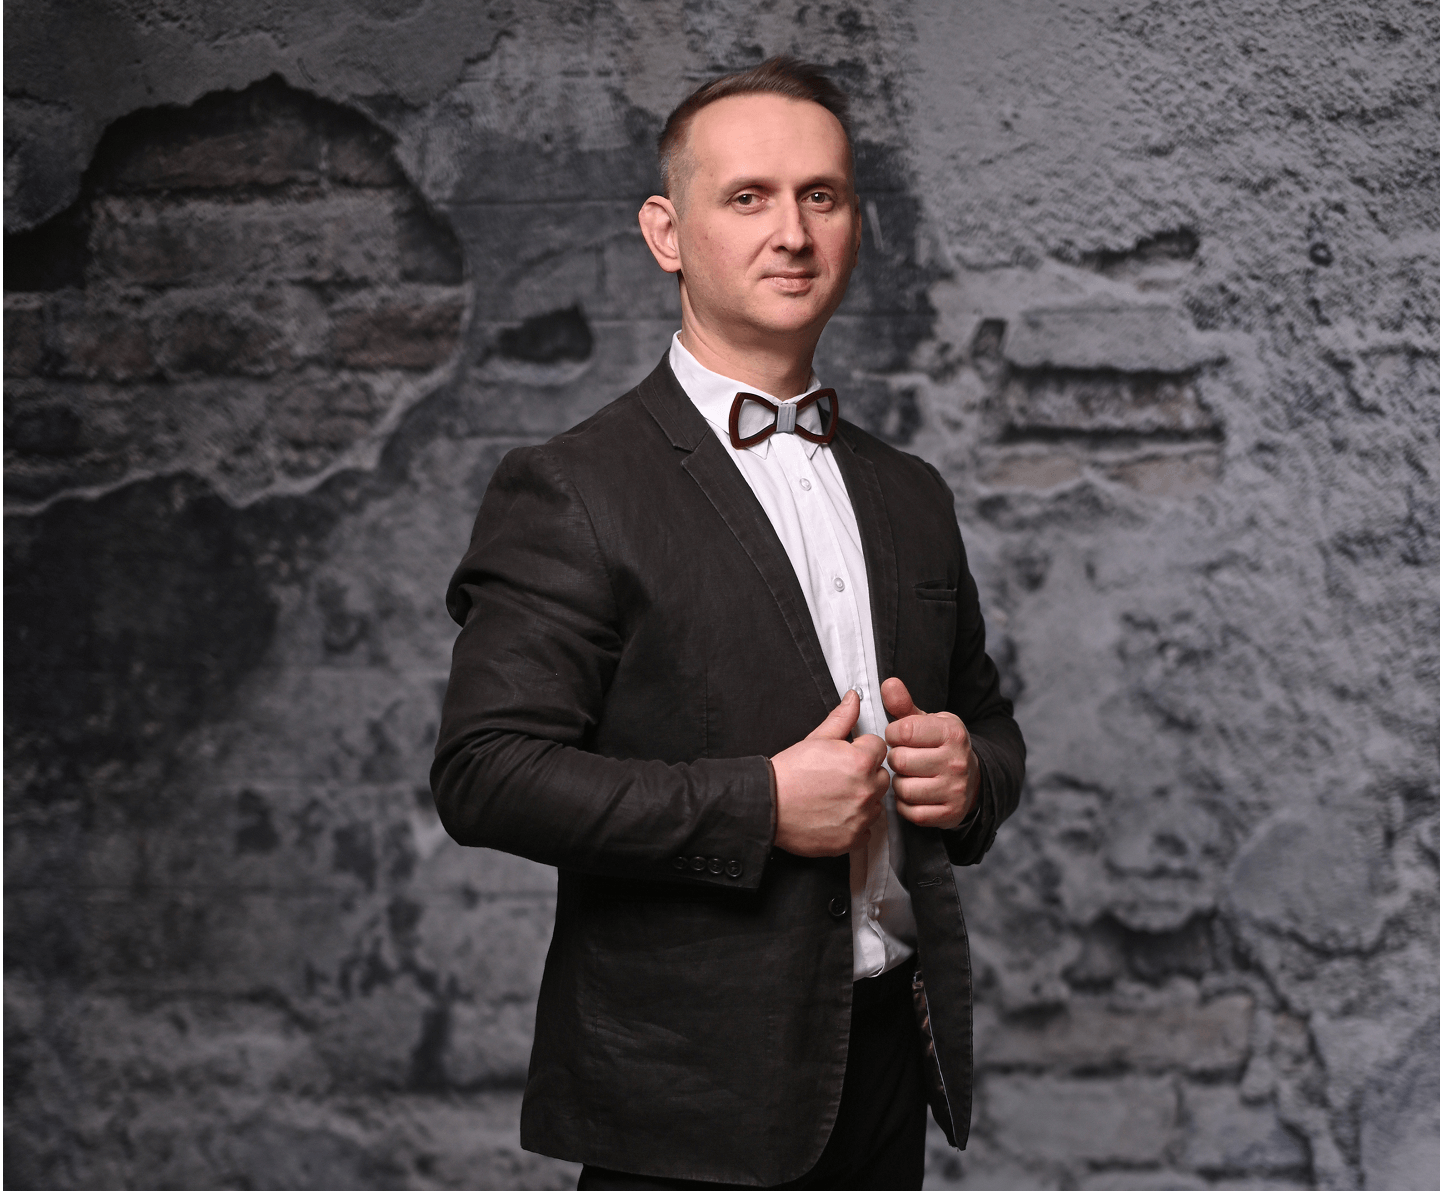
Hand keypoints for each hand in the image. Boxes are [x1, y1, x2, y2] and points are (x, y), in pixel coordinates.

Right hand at [772, 691, 889, 856]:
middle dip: (866, 775)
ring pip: (876, 804)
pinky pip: (867, 830)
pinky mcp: (853, 839)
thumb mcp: (816, 739)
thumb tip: (854, 697)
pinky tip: (834, 816)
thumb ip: (842, 717)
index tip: (846, 757)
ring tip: (835, 798)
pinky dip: (855, 825)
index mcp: (860, 761)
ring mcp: (861, 817)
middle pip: (882, 777)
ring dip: (862, 800)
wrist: (767, 805)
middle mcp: (866, 790)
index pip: (879, 748)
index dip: (862, 749)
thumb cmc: (790, 773)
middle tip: (839, 778)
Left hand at [882, 677, 978, 829]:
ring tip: (909, 776)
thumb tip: (888, 683)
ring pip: (902, 788)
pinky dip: (905, 804)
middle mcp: (957, 760)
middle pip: (900, 761)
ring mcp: (955, 789)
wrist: (971, 778)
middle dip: (896, 759)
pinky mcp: (949, 813)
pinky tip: (914, 793)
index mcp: (952, 732)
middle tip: (904, 758)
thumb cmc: (940, 745)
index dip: (893, 734)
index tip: (899, 737)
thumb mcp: (927, 721)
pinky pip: (909, 812)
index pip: (903, 731)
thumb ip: (904, 704)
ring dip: (899, 783)